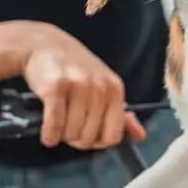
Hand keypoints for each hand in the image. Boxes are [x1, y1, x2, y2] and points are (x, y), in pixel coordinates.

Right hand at [21, 28, 144, 149]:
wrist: (47, 45)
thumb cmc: (76, 72)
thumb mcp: (104, 89)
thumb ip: (120, 115)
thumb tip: (140, 136)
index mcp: (115, 89)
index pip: (112, 136)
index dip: (97, 142)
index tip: (87, 134)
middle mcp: (99, 87)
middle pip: (89, 138)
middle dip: (75, 138)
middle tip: (68, 125)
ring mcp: (78, 85)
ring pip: (71, 133)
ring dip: (61, 135)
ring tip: (58, 120)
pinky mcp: (55, 86)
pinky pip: (55, 125)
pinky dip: (49, 135)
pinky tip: (47, 133)